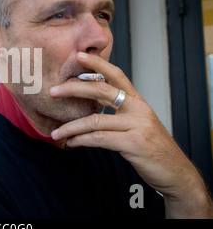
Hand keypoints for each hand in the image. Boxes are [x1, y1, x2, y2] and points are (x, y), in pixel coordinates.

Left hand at [50, 52, 212, 217]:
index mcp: (138, 101)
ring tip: (56, 133)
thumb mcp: (139, 123)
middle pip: (101, 91)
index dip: (97, 63)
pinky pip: (99, 138)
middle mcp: (138, 109)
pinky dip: (81, 140)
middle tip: (53, 91)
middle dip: (74, 89)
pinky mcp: (134, 143)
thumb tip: (90, 103)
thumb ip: (120, 112)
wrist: (175, 172)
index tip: (79, 56)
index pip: (116, 75)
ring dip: (71, 127)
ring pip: (95, 120)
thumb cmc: (152, 147)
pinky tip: (71, 143)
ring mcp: (137, 125)